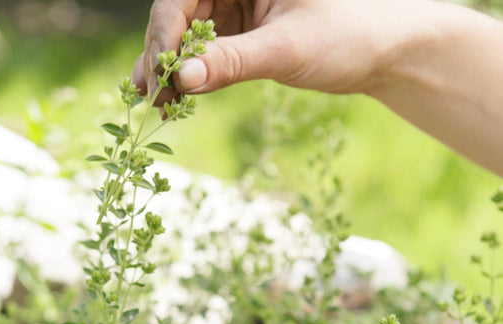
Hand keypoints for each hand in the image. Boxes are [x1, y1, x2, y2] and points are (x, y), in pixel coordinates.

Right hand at [132, 0, 414, 99]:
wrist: (384, 51)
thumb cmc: (347, 35)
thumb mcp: (286, 48)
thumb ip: (232, 62)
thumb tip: (181, 80)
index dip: (163, 37)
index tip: (155, 77)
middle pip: (178, 15)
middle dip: (161, 56)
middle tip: (145, 96)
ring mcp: (236, 5)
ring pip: (188, 36)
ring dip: (171, 71)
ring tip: (156, 106)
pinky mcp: (242, 31)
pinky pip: (206, 53)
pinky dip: (193, 77)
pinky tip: (177, 101)